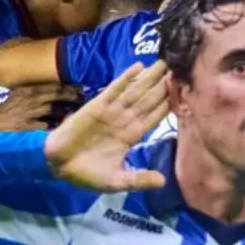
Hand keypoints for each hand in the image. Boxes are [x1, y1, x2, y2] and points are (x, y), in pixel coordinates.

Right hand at [0, 84, 81, 130]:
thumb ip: (37, 90)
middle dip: (72, 96)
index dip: (69, 87)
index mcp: (30, 89)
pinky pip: (45, 124)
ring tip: (75, 111)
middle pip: (56, 95)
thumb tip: (57, 89)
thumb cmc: (11, 105)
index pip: (53, 86)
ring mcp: (29, 112)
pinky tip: (62, 124)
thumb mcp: (22, 92)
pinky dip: (55, 124)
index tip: (80, 88)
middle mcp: (31, 98)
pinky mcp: (27, 124)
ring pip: (53, 109)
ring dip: (66, 110)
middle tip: (82, 98)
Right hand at [44, 61, 169, 191]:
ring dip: (150, 77)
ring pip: (136, 91)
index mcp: (132, 136)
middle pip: (150, 99)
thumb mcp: (117, 181)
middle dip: (165, 85)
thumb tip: (162, 181)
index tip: (186, 92)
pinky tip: (138, 67)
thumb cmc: (87, 174)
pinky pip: (114, 89)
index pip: (156, 117)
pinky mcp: (97, 106)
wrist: (58, 166)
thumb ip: (139, 179)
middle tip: (181, 68)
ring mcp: (112, 112)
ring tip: (164, 62)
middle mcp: (126, 120)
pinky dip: (126, 78)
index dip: (170, 104)